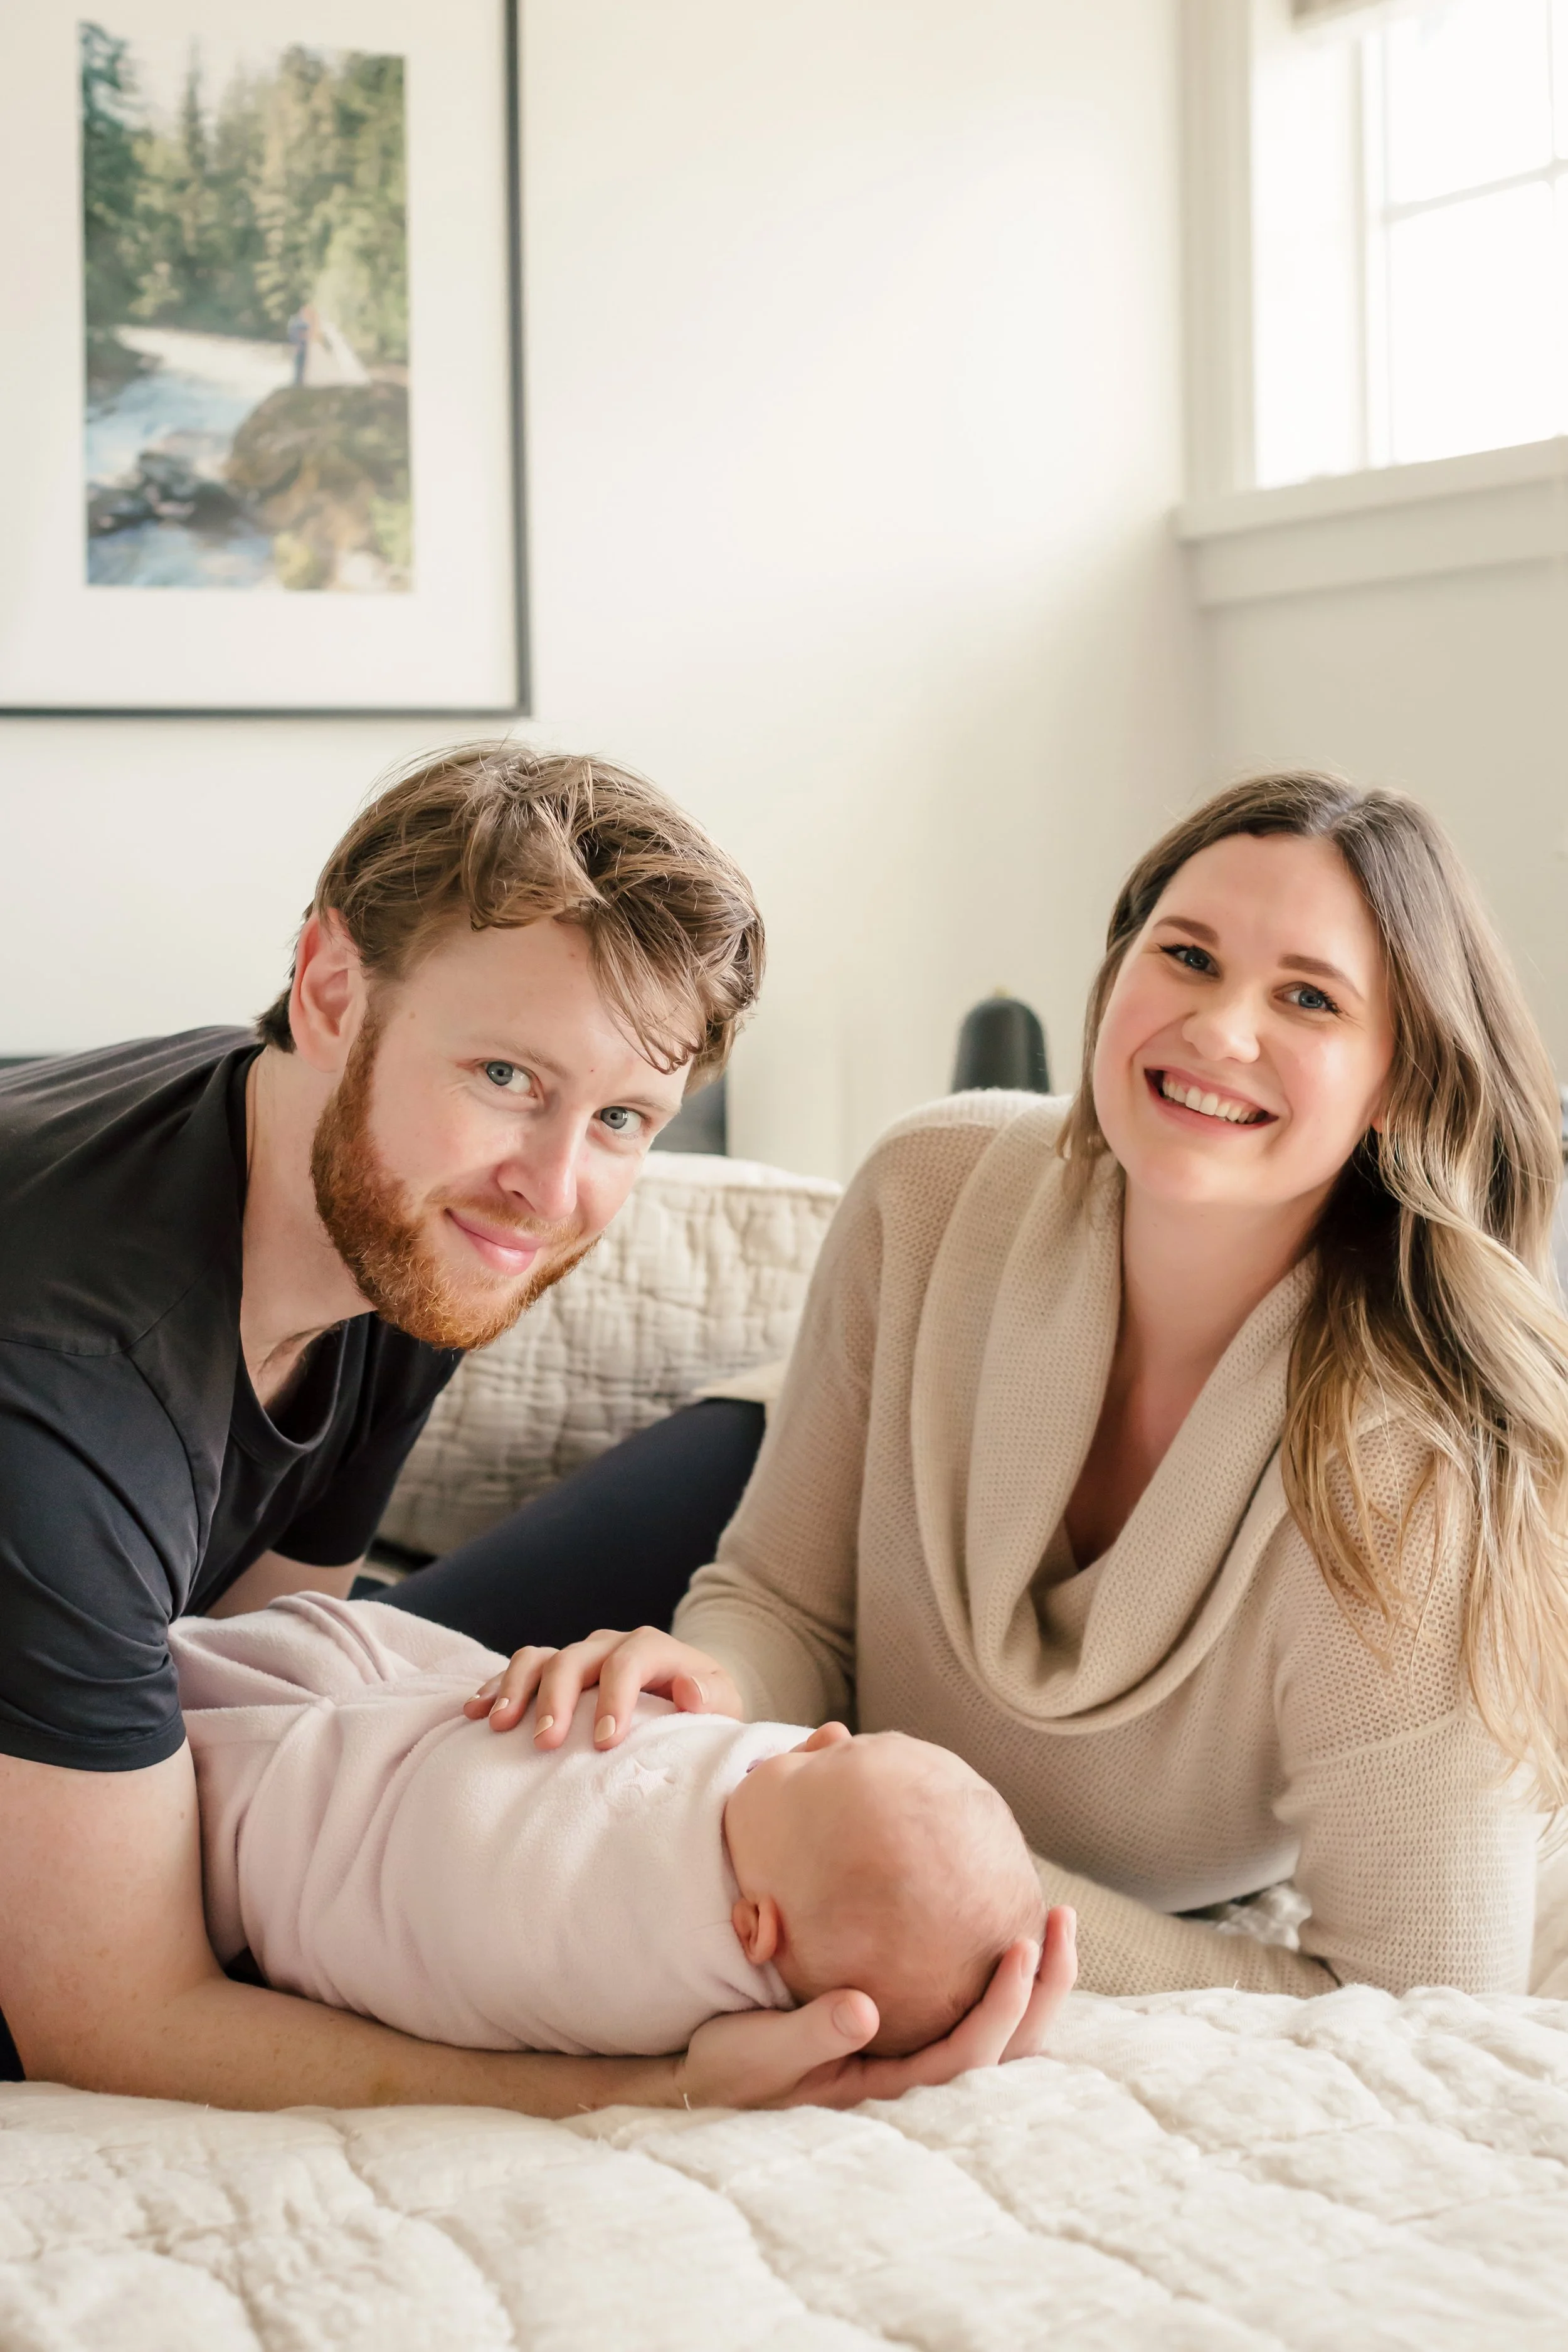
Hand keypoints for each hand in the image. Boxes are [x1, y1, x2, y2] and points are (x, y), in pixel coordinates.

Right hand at [464, 1626, 743, 1748]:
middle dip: (557, 1698)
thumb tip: (690, 1692)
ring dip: (516, 1688)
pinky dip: (496, 1687)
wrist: (688, 1693)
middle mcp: (611, 1645)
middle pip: (576, 1658)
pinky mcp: (556, 1671)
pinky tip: (474, 1712)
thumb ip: (712, 1698)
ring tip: (497, 1724)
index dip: (616, 1698)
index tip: (605, 1743)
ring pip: (540, 1657)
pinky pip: (520, 1668)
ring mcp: (580, 1656)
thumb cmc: (705, 1709)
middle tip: (545, 1742)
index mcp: (653, 1649)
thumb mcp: (724, 1704)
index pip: (631, 1660)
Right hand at [679, 1908, 1076, 2110]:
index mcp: (887, 2091)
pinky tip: (1005, 1930)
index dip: (1004, 2006)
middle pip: (1007, 2050)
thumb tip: (864, 2009)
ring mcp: (910, 2063)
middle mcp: (911, 2082)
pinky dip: (1001, 1979)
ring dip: (1035, 1983)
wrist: (708, 2085)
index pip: (969, 2056)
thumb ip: (813, 2033)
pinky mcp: (901, 2040)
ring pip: (1001, 2035)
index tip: (1022, 1948)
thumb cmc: (735, 2070)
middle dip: (1045, 1988)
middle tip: (1062, 1918)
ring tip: (1054, 1920)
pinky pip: (968, 2014)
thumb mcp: (764, 2052)